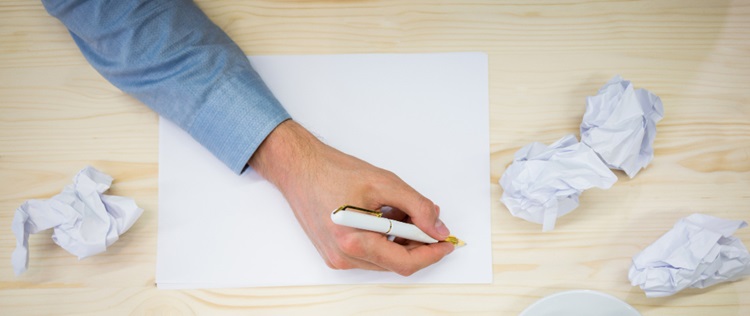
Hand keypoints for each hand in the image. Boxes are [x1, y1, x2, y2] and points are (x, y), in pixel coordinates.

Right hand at [248, 119, 454, 275]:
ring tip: (401, 213)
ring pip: (384, 259)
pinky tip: (384, 218)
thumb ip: (417, 206)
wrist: (298, 168)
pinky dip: (384, 240)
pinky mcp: (334, 253)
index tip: (446, 242)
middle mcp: (344, 256)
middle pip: (396, 262)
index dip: (432, 253)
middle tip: (430, 223)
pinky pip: (370, 255)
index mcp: (354, 242)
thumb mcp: (384, 183)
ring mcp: (337, 257)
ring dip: (401, 241)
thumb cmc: (333, 172)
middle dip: (418, 245)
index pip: (405, 262)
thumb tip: (437, 227)